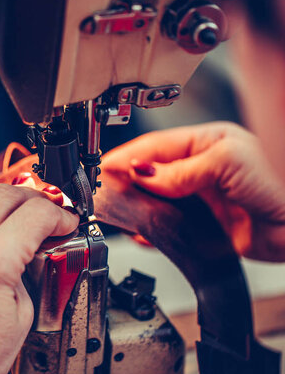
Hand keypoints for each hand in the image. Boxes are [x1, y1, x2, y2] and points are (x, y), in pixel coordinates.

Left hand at [0, 184, 77, 373]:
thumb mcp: (23, 315)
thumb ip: (31, 271)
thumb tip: (37, 250)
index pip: (37, 213)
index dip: (60, 216)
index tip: (66, 223)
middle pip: (6, 194)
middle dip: (36, 200)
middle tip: (49, 216)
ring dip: (5, 210)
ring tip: (20, 227)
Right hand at [103, 122, 284, 260]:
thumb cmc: (278, 180)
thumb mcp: (226, 162)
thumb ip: (181, 170)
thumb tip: (144, 174)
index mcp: (205, 142)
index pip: (155, 146)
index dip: (127, 156)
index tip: (105, 168)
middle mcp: (199, 168)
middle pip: (150, 173)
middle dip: (126, 181)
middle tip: (105, 192)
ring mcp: (200, 197)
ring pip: (156, 199)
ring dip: (137, 206)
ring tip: (119, 212)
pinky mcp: (203, 224)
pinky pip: (168, 224)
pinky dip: (152, 228)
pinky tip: (143, 231)